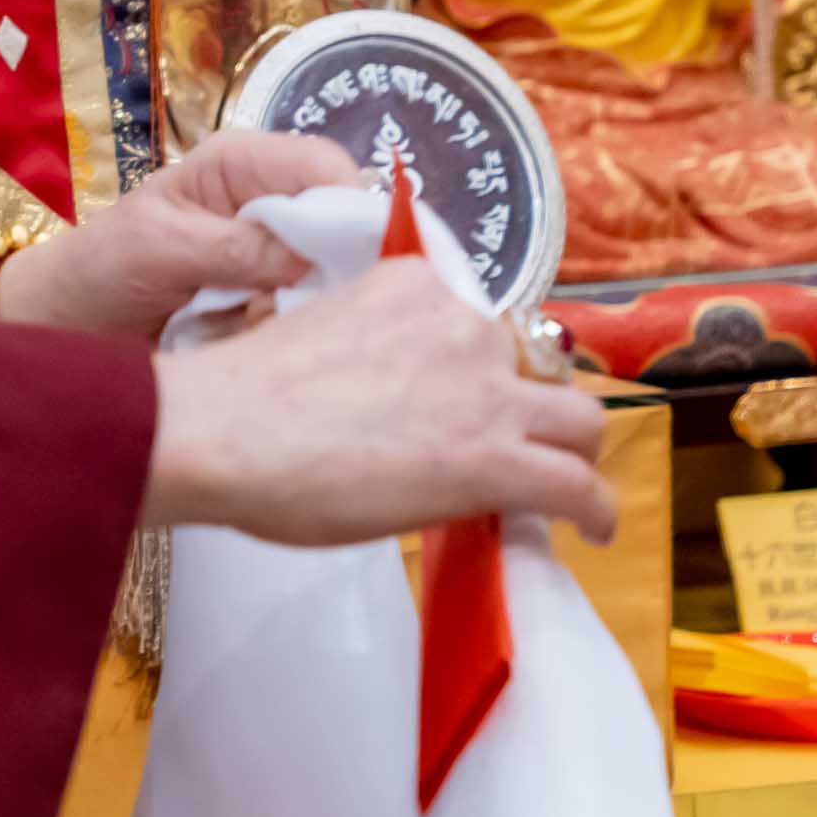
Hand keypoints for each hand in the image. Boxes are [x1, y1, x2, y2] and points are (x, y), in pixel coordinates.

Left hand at [0, 131, 354, 338]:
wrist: (67, 321)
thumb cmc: (102, 267)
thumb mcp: (159, 251)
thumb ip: (233, 249)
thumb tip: (311, 258)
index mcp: (241, 163)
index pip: (327, 168)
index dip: (352, 210)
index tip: (355, 266)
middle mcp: (269, 201)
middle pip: (345, 226)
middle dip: (329, 271)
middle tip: (280, 306)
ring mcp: (276, 254)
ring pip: (333, 279)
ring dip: (298, 311)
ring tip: (241, 325)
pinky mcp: (273, 299)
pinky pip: (306, 315)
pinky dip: (281, 334)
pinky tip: (239, 338)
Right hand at [142, 259, 617, 544]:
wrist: (222, 430)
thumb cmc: (242, 397)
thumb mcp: (321, 334)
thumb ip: (373, 351)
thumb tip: (386, 403)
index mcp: (416, 287)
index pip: (480, 322)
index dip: (486, 367)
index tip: (474, 398)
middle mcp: (465, 326)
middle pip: (541, 363)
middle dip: (538, 404)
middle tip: (518, 440)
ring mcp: (488, 391)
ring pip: (578, 421)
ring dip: (573, 454)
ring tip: (566, 486)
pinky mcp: (498, 458)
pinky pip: (576, 486)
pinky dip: (594, 511)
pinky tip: (591, 529)